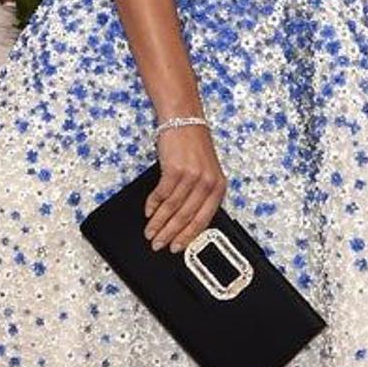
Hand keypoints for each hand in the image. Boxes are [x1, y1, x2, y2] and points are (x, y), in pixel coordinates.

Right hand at [144, 125, 225, 252]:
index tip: (178, 247)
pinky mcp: (175, 169)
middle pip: (186, 217)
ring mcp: (192, 176)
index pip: (204, 220)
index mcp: (218, 186)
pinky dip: (153, 205)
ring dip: (159, 223)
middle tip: (159, 244)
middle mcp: (207, 182)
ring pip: (173, 208)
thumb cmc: (193, 145)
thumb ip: (200, 195)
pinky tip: (149, 212)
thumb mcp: (205, 171)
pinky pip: (162, 194)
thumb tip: (183, 221)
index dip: (188, 237)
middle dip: (170, 234)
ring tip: (150, 232)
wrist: (184, 119)